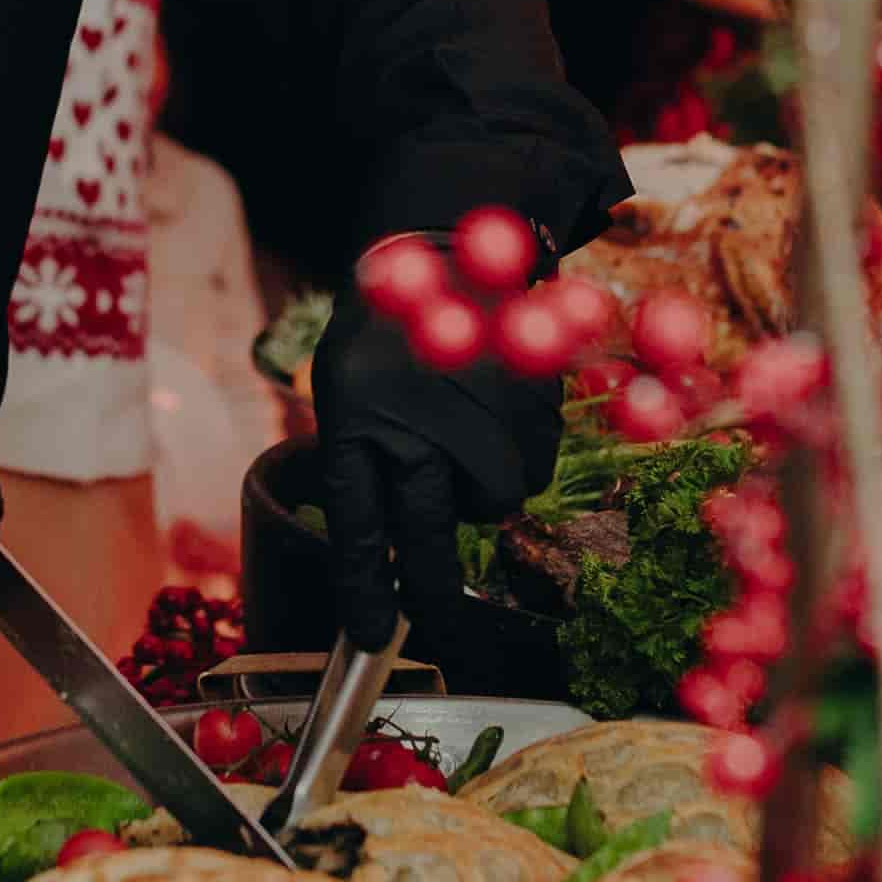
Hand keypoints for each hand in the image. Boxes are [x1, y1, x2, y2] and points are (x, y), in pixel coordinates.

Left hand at [313, 253, 563, 650]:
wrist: (445, 246)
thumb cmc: (386, 335)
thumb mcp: (347, 385)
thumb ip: (364, 455)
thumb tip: (393, 545)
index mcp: (356, 417)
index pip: (357, 520)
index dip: (364, 584)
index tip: (372, 635)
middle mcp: (415, 417)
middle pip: (429, 529)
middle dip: (431, 588)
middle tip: (431, 619)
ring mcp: (477, 409)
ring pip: (495, 502)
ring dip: (483, 496)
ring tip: (464, 449)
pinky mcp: (528, 397)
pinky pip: (535, 468)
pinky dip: (520, 460)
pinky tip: (499, 420)